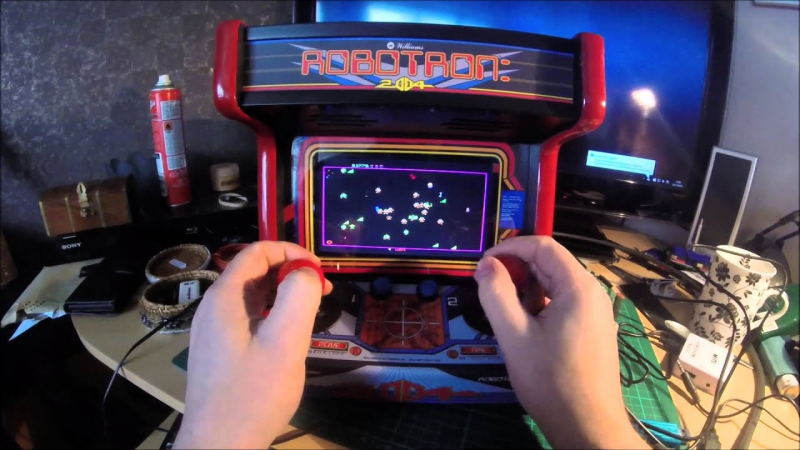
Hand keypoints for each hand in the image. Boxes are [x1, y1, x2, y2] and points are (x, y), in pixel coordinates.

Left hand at [175, 241, 331, 448]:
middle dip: (290, 273)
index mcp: (224, 298)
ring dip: (283, 295)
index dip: (291, 252)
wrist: (219, 446)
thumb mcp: (285, 343)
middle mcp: (213, 309)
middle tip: (323, 293)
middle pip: (253, 272)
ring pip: (251, 297)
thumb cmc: (253, 394)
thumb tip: (307, 271)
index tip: (320, 271)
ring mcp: (213, 332)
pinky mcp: (219, 352)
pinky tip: (289, 337)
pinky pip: (247, 319)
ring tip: (311, 313)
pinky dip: (272, 315)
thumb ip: (298, 297)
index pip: (257, 252)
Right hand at [474, 236, 645, 448]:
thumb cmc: (551, 381)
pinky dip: (540, 304)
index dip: (510, 248)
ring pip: (556, 284)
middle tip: (487, 287)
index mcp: (579, 287)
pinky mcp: (594, 329)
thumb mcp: (514, 336)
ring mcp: (596, 312)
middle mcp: (593, 293)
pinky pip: (564, 303)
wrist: (587, 426)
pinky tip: (524, 326)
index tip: (483, 264)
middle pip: (551, 263)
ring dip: (527, 289)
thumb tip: (484, 265)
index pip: (543, 246)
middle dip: (516, 269)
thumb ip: (496, 295)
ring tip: (503, 310)